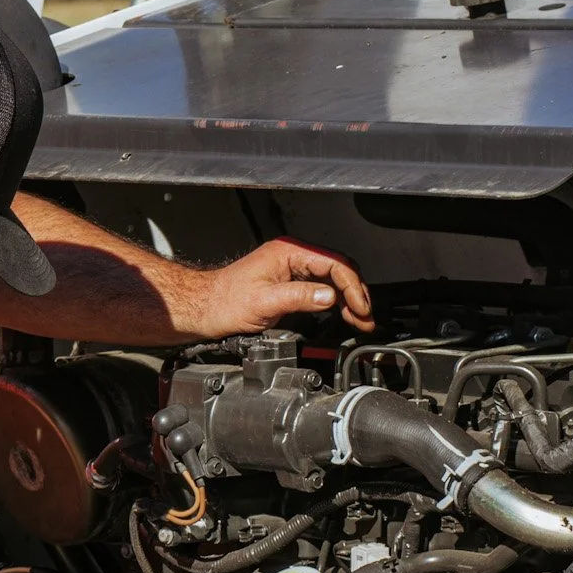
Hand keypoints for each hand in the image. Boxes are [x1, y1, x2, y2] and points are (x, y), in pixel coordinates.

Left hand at [189, 237, 373, 338]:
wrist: (206, 308)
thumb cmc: (225, 302)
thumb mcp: (265, 302)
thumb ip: (299, 297)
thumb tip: (330, 297)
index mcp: (289, 251)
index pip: (334, 263)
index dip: (352, 287)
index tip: (360, 308)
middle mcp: (293, 255)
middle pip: (339, 268)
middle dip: (356, 293)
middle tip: (366, 317)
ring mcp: (294, 267)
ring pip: (334, 279)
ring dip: (349, 299)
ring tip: (361, 320)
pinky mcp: (292, 281)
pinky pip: (322, 287)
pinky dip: (336, 302)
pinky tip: (344, 315)